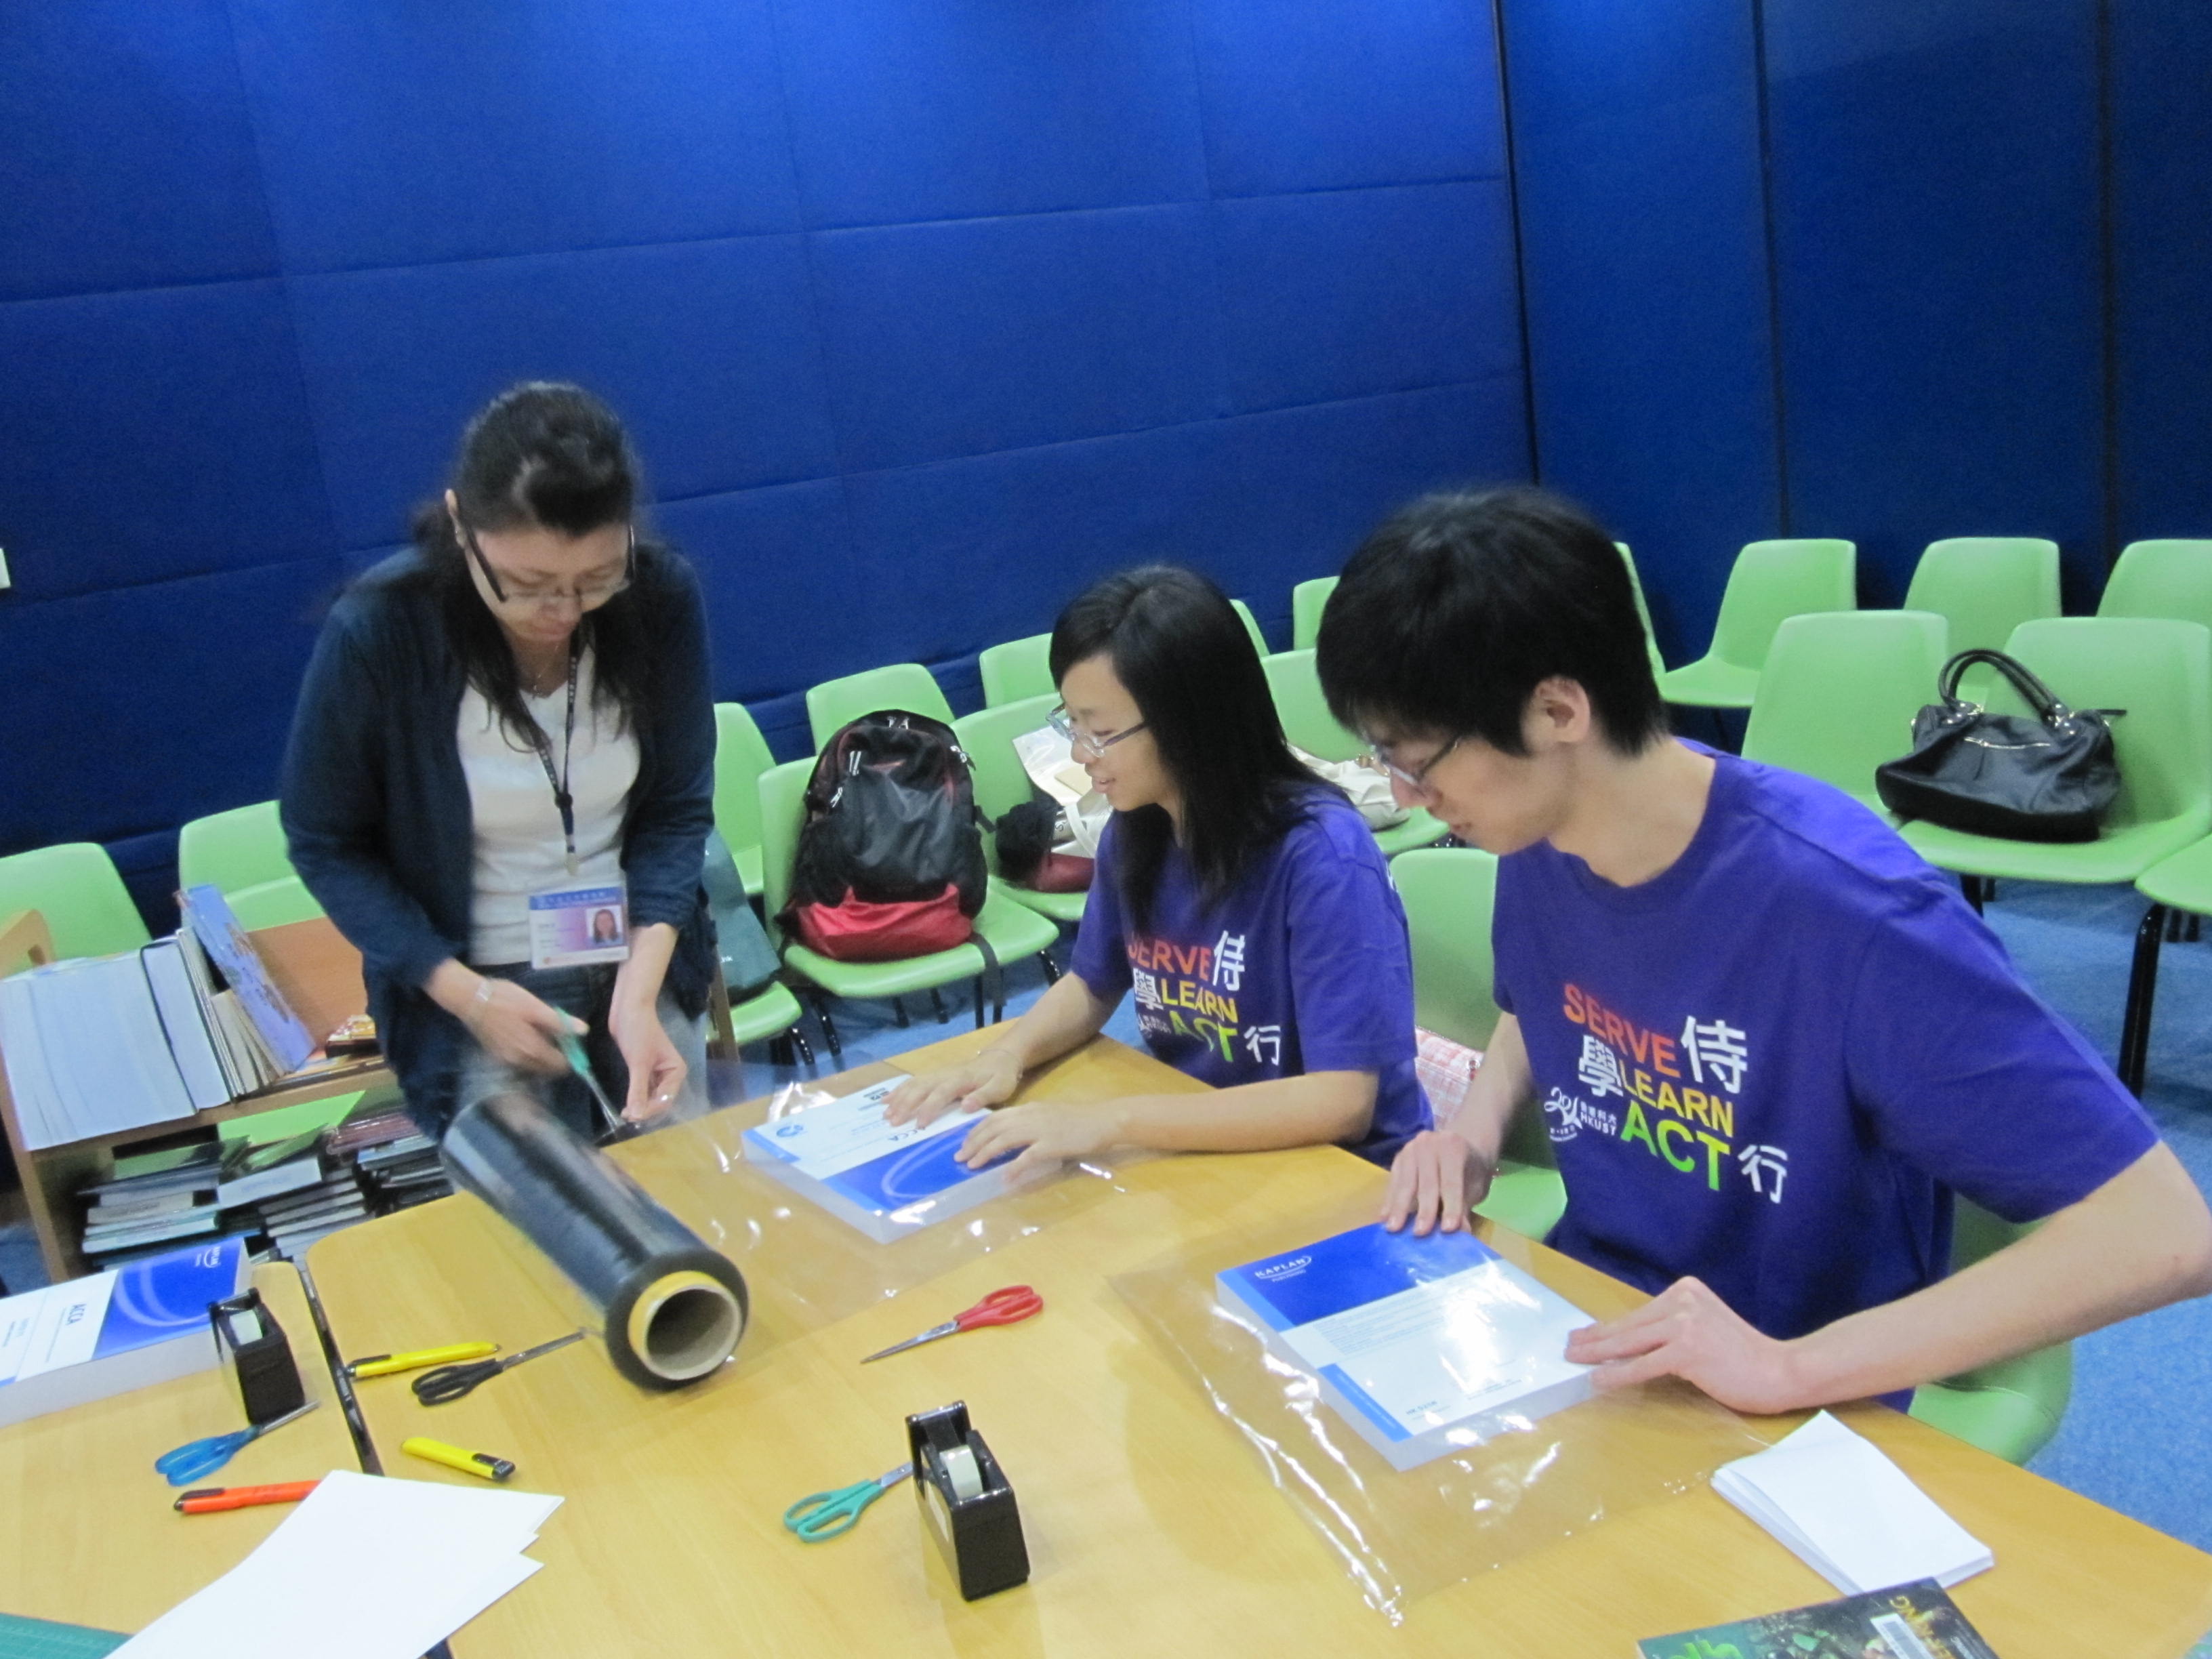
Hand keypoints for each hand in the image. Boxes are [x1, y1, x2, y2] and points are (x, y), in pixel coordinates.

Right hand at [462, 978, 580, 1075]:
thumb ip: (559, 1022)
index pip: (560, 1066)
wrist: (471, 1000)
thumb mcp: (535, 1007)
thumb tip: (583, 1031)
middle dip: (556, 1058)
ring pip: (532, 1066)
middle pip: (546, 1068)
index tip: (572, 1043)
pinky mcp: (496, 1055)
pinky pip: (519, 1061)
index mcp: (532, 1050)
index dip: (570, 1056)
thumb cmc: (505, 1000)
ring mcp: (506, 1060)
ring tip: (544, 1035)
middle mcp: (519, 1061)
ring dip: (542, 1057)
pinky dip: (528, 1054)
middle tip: (559, 1038)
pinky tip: (527, 1037)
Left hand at [608, 996, 685, 1121]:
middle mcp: (670, 1074)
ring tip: (624, 1113)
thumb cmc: (638, 1032)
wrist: (628, 1009)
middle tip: (626, 1116)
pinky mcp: (644, 1070)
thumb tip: (636, 1115)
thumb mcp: (638, 1063)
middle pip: (660, 1100)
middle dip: (646, 1109)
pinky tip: (626, 1104)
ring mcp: (657, 1073)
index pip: (666, 1099)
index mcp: (676, 1071)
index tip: (632, 1116)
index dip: (651, 1110)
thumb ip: (638, 1090)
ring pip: (651, 1097)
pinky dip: (636, 1097)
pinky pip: (643, 1089)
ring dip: (640, 1105)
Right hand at [884, 1047, 1022, 1127]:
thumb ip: (983, 1097)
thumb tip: (965, 1106)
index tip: (919, 1124)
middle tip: (893, 1122)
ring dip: (899, 1098)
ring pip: (914, 1084)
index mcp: (960, 1080)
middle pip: (921, 1088)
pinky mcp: (935, 1076)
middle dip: (906, 1105)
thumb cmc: (1000, 1076)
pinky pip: (913, 1082)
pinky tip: (886, 1099)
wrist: (1000, 1058)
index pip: (941, 1094)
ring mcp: (938, 1074)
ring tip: (885, 1114)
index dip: (929, 1108)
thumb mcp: (1000, 1087)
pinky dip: (899, 1090)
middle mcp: (945, 1075)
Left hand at [954, 1100, 1125, 1180]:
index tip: (963, 1144)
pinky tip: (1005, 1178)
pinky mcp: (1052, 1144)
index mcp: (1028, 1109)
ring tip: (972, 1166)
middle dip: (973, 1143)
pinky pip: (1027, 1157)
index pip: (994, 1118)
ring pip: (1004, 1140)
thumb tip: (1008, 1140)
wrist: (1104, 1120)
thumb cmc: (1079, 1120)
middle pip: (993, 1128)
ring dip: (985, 1153)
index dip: (975, 1132)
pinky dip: (1013, 1167)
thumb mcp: (1048, 1116)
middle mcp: (1029, 1116)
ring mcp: (1040, 1130)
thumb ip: (1029, 1125)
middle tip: (959, 1158)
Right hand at [1379, 1129, 1494, 1234]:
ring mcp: (1410, 1150)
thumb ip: (1465, 1207)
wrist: (1456, 1148)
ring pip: (1405, 1182)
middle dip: (1424, 1209)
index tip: (1448, 1230)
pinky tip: (1385, 1218)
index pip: (1452, 1182)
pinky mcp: (1397, 1159)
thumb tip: (1461, 1233)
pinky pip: (1393, 1182)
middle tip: (1420, 1233)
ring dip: (1399, 1208)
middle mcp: (1429, 1144)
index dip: (1451, 1206)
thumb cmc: (1468, 1171)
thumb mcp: (1474, 1187)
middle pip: (1427, 1182)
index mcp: (1453, 1147)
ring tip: (1394, 1229)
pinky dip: (1389, 1202)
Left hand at [1563, 1276, 1806, 1414]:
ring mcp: (1684, 1324)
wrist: (1780, 1370)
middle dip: (1596, 1338)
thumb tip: (1629, 1340)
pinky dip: (1617, 1374)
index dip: (1609, 1327)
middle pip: (1629, 1325)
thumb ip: (1671, 1327)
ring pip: (1630, 1343)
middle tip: (1570, 1346)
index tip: (1584, 1333)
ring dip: (1597, 1354)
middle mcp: (1682, 1300)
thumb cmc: (1743, 1355)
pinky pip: (1642, 1365)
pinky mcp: (1687, 1350)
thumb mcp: (1703, 1327)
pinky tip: (1598, 1380)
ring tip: (1575, 1360)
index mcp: (1686, 1290)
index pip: (1638, 1313)